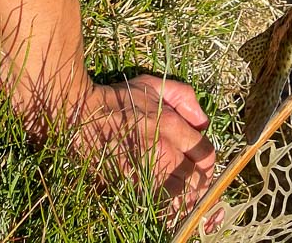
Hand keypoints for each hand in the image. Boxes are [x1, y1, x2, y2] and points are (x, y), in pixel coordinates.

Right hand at [73, 75, 215, 217]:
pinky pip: (155, 204)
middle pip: (196, 179)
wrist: (82, 116)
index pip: (205, 154)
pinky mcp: (128, 186)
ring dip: (186, 197)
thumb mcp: (154, 84)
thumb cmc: (118, 98)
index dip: (209, 162)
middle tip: (198, 181)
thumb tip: (203, 121)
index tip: (204, 162)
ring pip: (179, 197)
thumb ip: (184, 97)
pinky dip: (165, 206)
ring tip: (185, 194)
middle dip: (201, 181)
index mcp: (171, 126)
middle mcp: (161, 152)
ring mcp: (144, 173)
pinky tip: (165, 202)